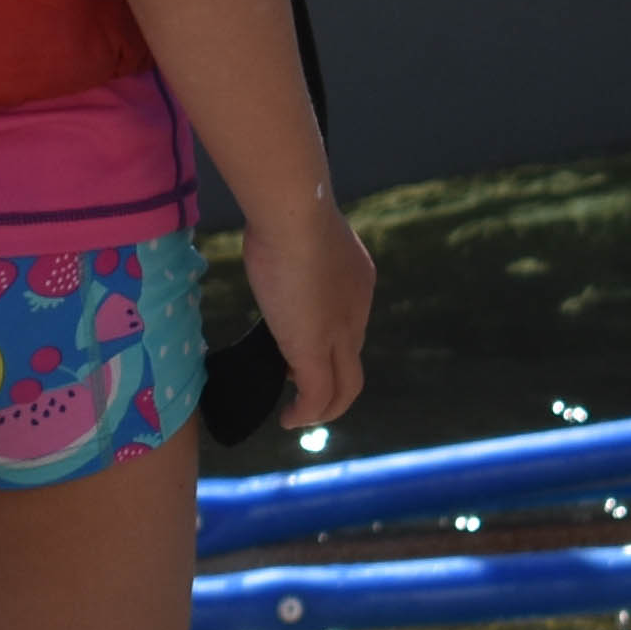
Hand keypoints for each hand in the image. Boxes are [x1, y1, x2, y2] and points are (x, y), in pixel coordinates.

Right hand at [231, 196, 375, 433]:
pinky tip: (289, 419)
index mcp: (357, 279)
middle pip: (351, 360)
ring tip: (299, 415)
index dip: (329, 340)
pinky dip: (307, 414)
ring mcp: (339, 334)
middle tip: (298, 387)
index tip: (298, 342)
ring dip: (325, 406)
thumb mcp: (296, 230)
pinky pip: (318, 397)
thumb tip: (274, 243)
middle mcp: (357, 311)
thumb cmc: (288, 210)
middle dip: (330, 379)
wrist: (295, 213)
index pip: (348, 322)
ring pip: (345, 387)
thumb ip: (293, 245)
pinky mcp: (314, 351)